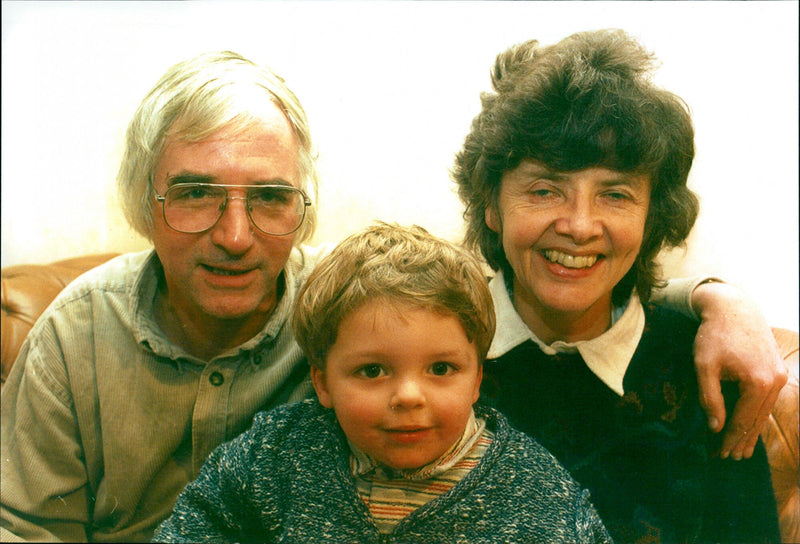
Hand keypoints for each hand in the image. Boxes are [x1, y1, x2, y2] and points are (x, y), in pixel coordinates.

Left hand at [691, 281, 787, 459]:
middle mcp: (775, 381)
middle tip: (730, 458)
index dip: (730, 439)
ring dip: (752, 430)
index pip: (743, 420)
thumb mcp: (704, 366)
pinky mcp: (778, 369)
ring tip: (741, 448)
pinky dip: (758, 414)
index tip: (720, 454)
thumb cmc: (713, 335)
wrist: (732, 307)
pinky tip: (750, 424)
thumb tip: (715, 427)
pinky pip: (768, 399)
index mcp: (757, 383)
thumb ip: (710, 398)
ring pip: (765, 411)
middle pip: (757, 419)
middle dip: (742, 440)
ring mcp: (780, 375)